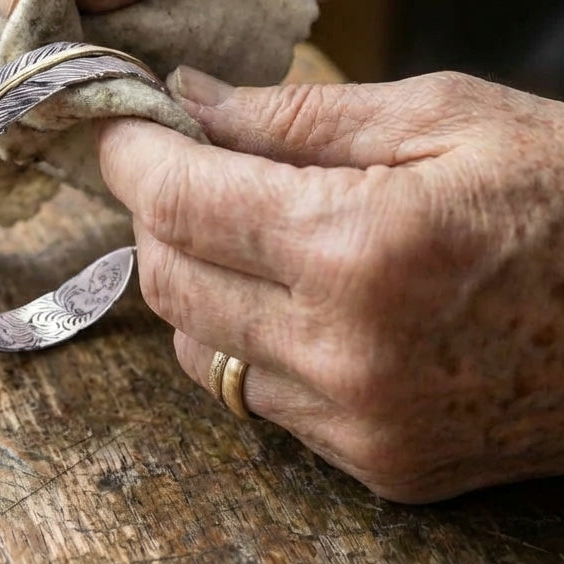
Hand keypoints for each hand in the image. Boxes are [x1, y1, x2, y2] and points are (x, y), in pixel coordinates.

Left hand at [97, 67, 563, 501]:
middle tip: (183, 162)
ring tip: (241, 225)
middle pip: (168, 277)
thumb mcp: (442, 116)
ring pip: (198, 345)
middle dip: (154, 210)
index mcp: (361, 247)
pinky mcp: (380, 466)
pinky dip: (245, 336)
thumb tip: (190, 96)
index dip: (132, 154)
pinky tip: (289, 292)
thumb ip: (296, 113)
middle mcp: (346, 355)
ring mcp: (361, 425)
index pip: (180, 201)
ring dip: (194, 276)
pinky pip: (257, 395)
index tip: (121, 123)